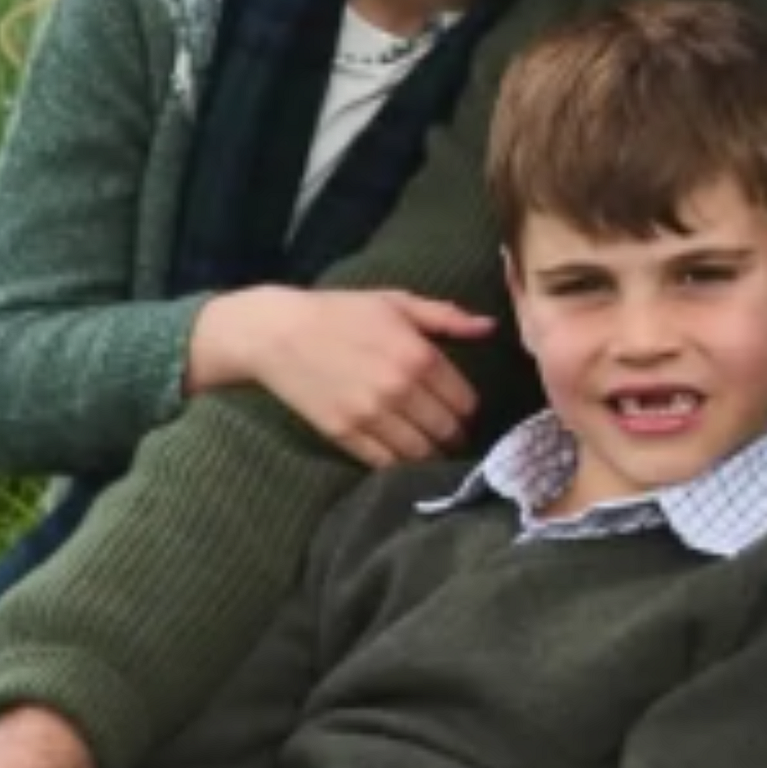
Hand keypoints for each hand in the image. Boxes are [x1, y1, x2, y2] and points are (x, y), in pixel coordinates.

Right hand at [214, 288, 492, 466]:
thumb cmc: (340, 312)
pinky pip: (386, 463)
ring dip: (431, 454)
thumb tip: (490, 327)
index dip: (469, 410)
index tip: (462, 410)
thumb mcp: (396, 302)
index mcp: (419, 355)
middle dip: (454, 435)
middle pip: (448, 432)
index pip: (465, 402)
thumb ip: (446, 316)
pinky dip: (400, 465)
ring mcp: (371, 415)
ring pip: (421, 453)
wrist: (276, 332)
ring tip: (429, 447)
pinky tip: (402, 456)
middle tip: (450, 433)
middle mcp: (400, 389)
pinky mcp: (345, 434)